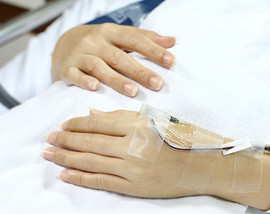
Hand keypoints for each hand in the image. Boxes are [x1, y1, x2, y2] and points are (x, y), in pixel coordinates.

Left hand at [42, 109, 219, 197]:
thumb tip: (91, 115)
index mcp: (137, 126)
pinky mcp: (133, 187)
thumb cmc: (179, 139)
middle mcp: (131, 147)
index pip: (98, 123)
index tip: (62, 126)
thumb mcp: (153, 120)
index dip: (76, 124)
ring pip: (91, 162)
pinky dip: (81, 177)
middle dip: (65, 140)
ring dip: (66, 158)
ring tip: (49, 154)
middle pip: (89, 142)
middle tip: (48, 139)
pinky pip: (101, 182)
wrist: (200, 166)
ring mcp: (131, 169)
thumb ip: (121, 117)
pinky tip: (66, 174)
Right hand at [52, 24, 175, 96]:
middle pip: (119, 57)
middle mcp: (95, 41)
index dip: (153, 50)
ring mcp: (80, 54)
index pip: (135, 39)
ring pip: (99, 67)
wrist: (63, 44)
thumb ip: (145, 38)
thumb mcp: (120, 36)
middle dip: (139, 71)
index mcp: (111, 32)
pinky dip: (84, 81)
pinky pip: (75, 75)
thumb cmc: (100, 42)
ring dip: (117, 80)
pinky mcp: (67, 68)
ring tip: (134, 91)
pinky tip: (95, 88)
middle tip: (157, 83)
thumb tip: (172, 41)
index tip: (171, 61)